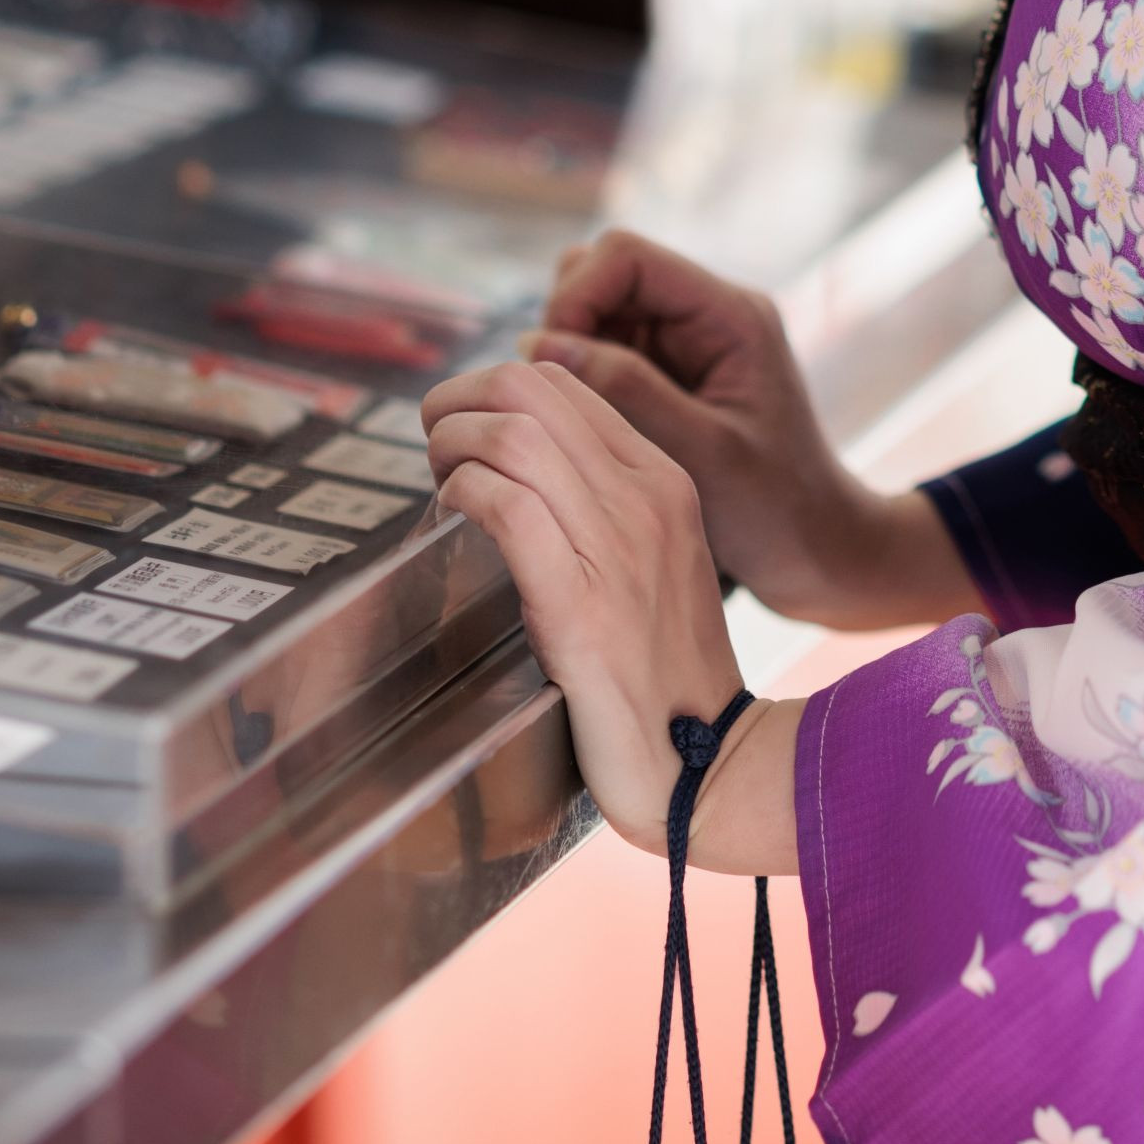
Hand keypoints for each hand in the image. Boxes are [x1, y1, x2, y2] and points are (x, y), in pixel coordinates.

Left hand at [423, 353, 801, 872]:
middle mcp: (645, 498)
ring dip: (452, 443)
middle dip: (459, 400)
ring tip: (438, 480)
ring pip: (514, 436)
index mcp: (664, 481)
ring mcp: (618, 547)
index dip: (493, 390)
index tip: (463, 431)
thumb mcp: (652, 564)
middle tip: (433, 445)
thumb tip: (519, 469)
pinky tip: (452, 516)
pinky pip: (509, 509)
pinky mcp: (581, 605)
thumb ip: (602, 509)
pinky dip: (464, 495)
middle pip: (531, 389)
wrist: (711, 761)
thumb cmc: (665, 673)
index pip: (564, 383)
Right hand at [530, 229, 977, 632]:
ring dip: (573, 356)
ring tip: (576, 421)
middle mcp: (709, 313)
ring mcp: (690, 341)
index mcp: (730, 314)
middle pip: (605, 274)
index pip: (625, 256)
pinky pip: (608, 353)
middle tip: (558, 400)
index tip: (547, 364)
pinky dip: (585, 382)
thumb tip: (542, 344)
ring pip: (599, 313)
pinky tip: (590, 431)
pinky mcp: (674, 373)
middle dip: (567, 326)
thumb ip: (625, 391)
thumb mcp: (699, 452)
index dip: (575, 297)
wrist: (819, 547)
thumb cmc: (776, 508)